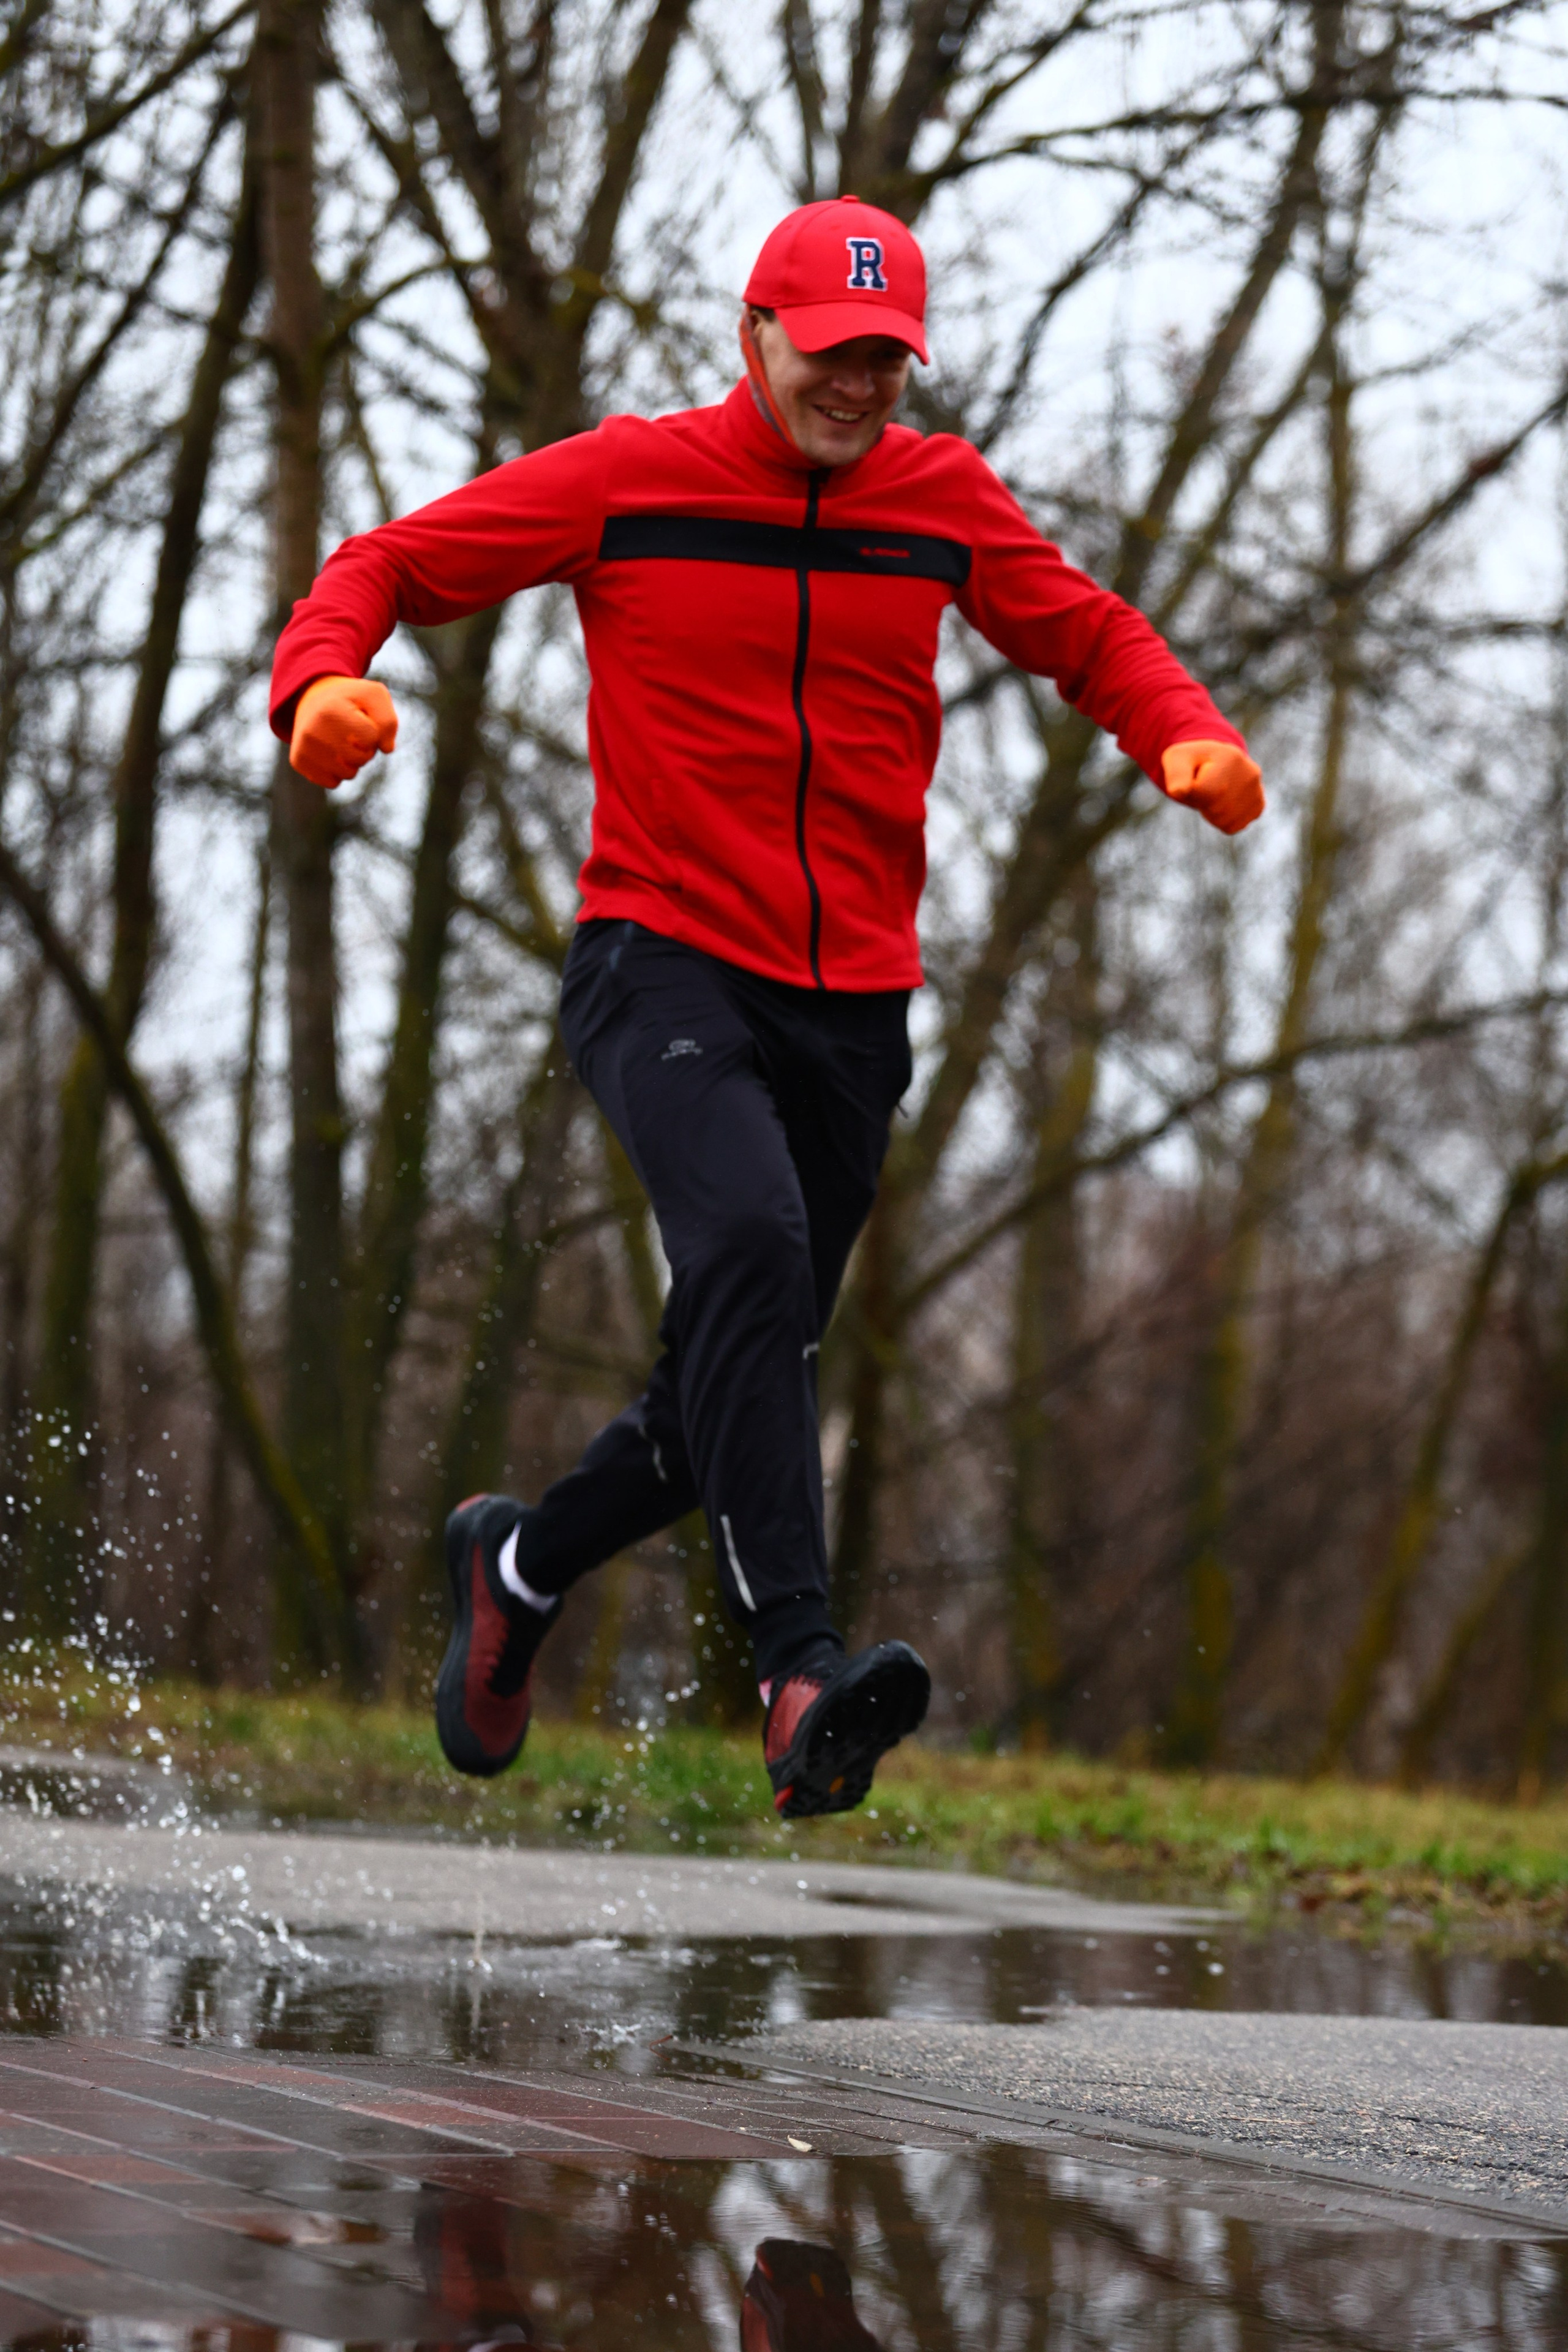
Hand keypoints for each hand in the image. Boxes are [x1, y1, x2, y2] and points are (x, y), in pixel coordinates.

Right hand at [289, 674, 397, 789]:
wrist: (314, 699)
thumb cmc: (350, 700)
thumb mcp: (374, 696)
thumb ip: (388, 720)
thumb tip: (386, 749)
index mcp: (331, 710)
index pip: (371, 737)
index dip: (374, 732)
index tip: (363, 720)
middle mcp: (312, 730)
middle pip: (361, 758)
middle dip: (366, 748)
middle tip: (354, 733)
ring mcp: (303, 747)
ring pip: (348, 773)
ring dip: (353, 762)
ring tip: (343, 742)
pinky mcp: (298, 761)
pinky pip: (332, 782)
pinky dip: (338, 772)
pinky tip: (331, 753)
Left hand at [1161, 738, 1263, 835]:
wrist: (1214, 760)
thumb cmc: (1191, 762)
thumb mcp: (1176, 759)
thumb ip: (1176, 775)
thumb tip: (1179, 792)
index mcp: (1231, 757)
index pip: (1203, 792)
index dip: (1190, 792)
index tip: (1194, 778)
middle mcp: (1251, 774)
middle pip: (1214, 810)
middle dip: (1201, 802)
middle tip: (1203, 786)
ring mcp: (1257, 791)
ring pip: (1224, 821)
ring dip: (1211, 813)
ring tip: (1213, 793)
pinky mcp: (1259, 806)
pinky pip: (1234, 826)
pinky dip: (1222, 820)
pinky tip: (1223, 802)